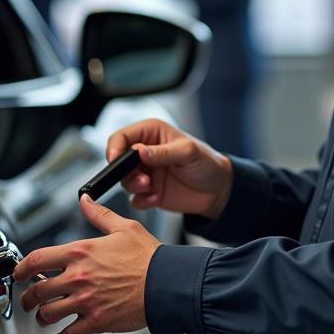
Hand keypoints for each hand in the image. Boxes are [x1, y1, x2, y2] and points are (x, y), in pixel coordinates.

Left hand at [12, 195, 160, 333]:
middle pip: (37, 290)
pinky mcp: (96, 322)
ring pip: (48, 314)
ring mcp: (86, 302)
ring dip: (42, 317)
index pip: (37, 260)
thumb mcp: (124, 228)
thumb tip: (86, 201)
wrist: (167, 284)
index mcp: (81, 252)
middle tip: (28, 300)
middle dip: (28, 297)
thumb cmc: (149, 257)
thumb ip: (99, 215)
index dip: (21, 269)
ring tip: (43, 316)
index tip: (19, 274)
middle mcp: (78, 277)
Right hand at [107, 118, 232, 218]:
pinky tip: (155, 198)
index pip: (123, 136)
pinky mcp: (149, 192)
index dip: (115, 147)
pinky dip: (142, 200)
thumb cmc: (207, 163)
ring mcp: (146, 173)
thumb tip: (139, 151)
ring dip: (133, 186)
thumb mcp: (188, 152)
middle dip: (125, 172)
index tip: (114, 159)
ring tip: (149, 188)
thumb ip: (162, 152)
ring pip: (124, 181)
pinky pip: (135, 199)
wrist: (218, 191)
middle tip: (141, 180)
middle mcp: (145, 153)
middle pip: (119, 161)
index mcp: (152, 133)